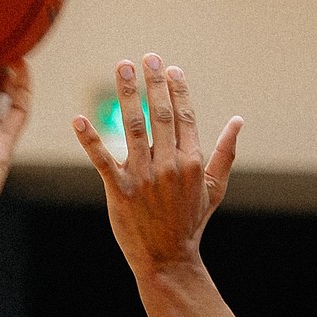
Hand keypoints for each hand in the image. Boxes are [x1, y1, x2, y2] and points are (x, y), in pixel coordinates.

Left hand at [73, 55, 241, 271]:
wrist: (169, 260)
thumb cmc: (190, 224)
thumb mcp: (214, 189)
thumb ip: (225, 153)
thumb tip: (238, 121)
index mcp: (191, 162)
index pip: (185, 117)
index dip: (178, 90)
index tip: (171, 69)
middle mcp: (169, 165)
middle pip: (161, 114)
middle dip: (154, 83)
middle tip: (147, 56)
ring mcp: (144, 177)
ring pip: (134, 127)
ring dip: (127, 94)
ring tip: (122, 67)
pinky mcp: (121, 191)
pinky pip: (102, 160)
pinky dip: (89, 139)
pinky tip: (77, 120)